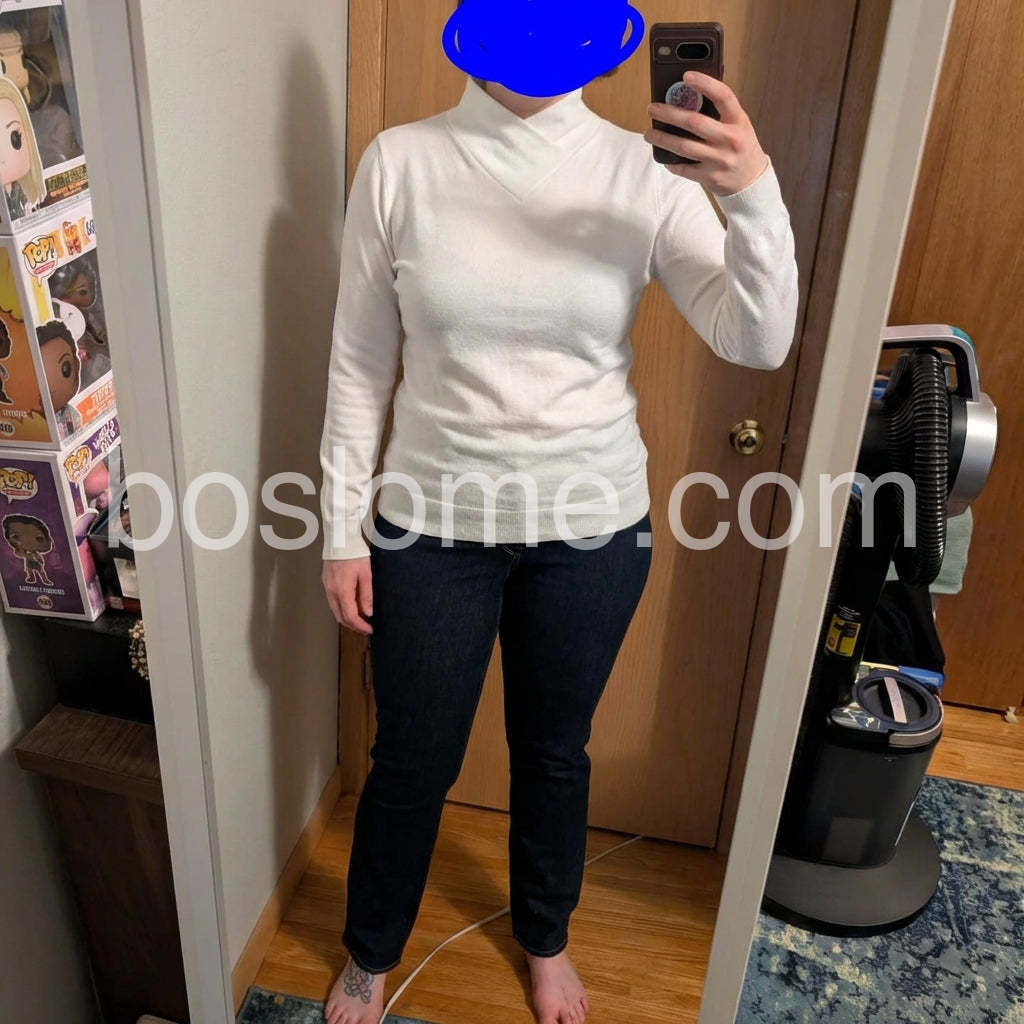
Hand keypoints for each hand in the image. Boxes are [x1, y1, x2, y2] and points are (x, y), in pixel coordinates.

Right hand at [322, 557, 372, 634]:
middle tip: (365, 629)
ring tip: (360, 620)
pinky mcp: (326, 583)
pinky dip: (342, 609)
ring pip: (335, 610)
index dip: (360, 626)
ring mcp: (327, 587)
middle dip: (353, 626)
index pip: (350, 616)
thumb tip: (367, 613)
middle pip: (340, 617)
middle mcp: (332, 591)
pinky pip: (332, 601)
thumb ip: (366, 595)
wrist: (340, 539)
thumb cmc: (354, 554)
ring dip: (347, 618)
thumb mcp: (366, 575)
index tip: (369, 629)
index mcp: (342, 590)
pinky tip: (351, 607)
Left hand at [645, 71, 768, 196]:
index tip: (686, 76)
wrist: (752, 179)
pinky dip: (672, 163)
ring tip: (648, 133)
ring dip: (662, 139)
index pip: (723, 96)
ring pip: (684, 147)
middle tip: (652, 108)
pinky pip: (684, 169)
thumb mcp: (738, 124)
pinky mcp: (711, 177)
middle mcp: (730, 139)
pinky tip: (664, 157)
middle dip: (669, 114)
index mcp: (738, 120)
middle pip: (694, 122)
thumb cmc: (740, 146)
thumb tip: (689, 94)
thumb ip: (719, 111)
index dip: (705, 83)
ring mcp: (720, 160)